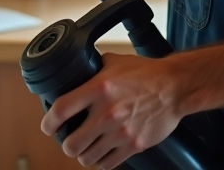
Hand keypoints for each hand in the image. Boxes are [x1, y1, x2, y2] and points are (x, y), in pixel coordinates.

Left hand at [41, 53, 186, 168]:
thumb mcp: (114, 62)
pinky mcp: (133, 145)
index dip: (48, 122)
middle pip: (71, 144)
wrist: (175, 87)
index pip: (61, 110)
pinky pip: (107, 164)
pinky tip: (101, 152)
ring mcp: (121, 132)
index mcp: (99, 88)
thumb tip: (76, 71)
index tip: (48, 126)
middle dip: (66, 143)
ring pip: (87, 158)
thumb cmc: (146, 74)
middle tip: (68, 139)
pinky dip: (101, 161)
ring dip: (83, 154)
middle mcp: (107, 113)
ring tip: (85, 147)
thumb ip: (92, 69)